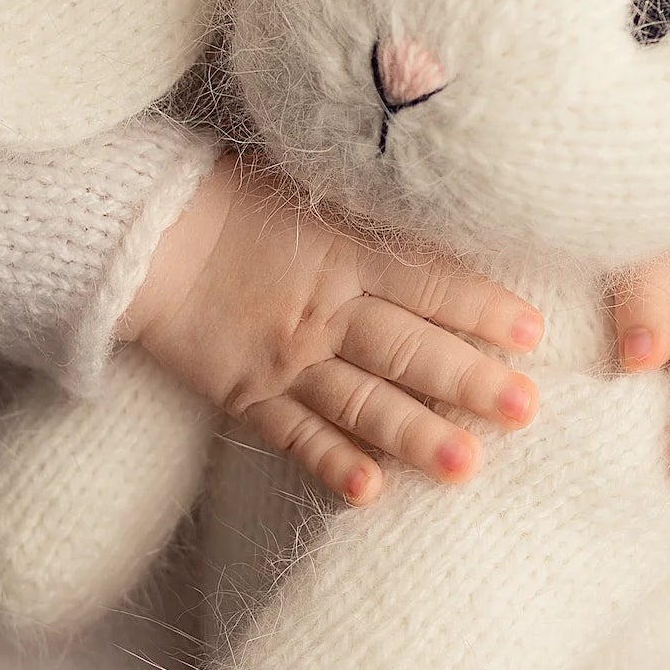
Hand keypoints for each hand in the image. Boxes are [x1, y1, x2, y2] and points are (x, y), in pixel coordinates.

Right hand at [118, 152, 540, 505]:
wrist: (136, 235)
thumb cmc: (223, 194)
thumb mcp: (303, 178)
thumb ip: (365, 200)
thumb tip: (432, 193)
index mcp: (340, 249)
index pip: (426, 280)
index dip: (481, 306)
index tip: (532, 331)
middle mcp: (320, 310)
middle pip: (407, 349)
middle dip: (470, 381)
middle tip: (526, 409)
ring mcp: (284, 359)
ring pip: (361, 402)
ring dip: (416, 435)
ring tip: (467, 466)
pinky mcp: (246, 394)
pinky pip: (293, 436)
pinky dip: (330, 463)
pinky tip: (370, 492)